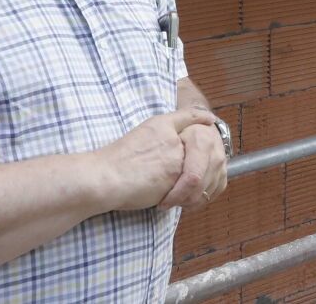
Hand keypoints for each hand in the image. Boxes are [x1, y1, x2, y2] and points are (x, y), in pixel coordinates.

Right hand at [95, 108, 216, 211]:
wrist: (104, 177)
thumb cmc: (113, 163)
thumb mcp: (138, 136)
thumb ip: (160, 139)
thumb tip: (172, 151)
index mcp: (161, 124)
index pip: (189, 116)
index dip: (200, 119)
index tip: (210, 121)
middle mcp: (173, 137)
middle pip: (195, 148)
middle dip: (191, 162)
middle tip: (179, 175)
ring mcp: (177, 157)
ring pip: (192, 169)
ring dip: (185, 183)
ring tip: (166, 192)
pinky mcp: (178, 177)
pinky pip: (186, 186)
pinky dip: (179, 195)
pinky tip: (161, 199)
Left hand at [161, 118, 229, 209]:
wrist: (200, 130)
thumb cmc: (181, 130)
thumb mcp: (174, 122)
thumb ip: (183, 119)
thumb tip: (200, 123)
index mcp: (204, 142)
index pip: (193, 177)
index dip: (177, 193)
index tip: (162, 201)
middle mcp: (217, 155)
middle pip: (199, 189)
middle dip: (180, 200)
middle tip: (164, 204)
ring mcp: (222, 166)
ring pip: (206, 194)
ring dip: (188, 202)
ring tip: (173, 201)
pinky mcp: (223, 176)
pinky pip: (212, 195)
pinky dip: (198, 201)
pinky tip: (186, 200)